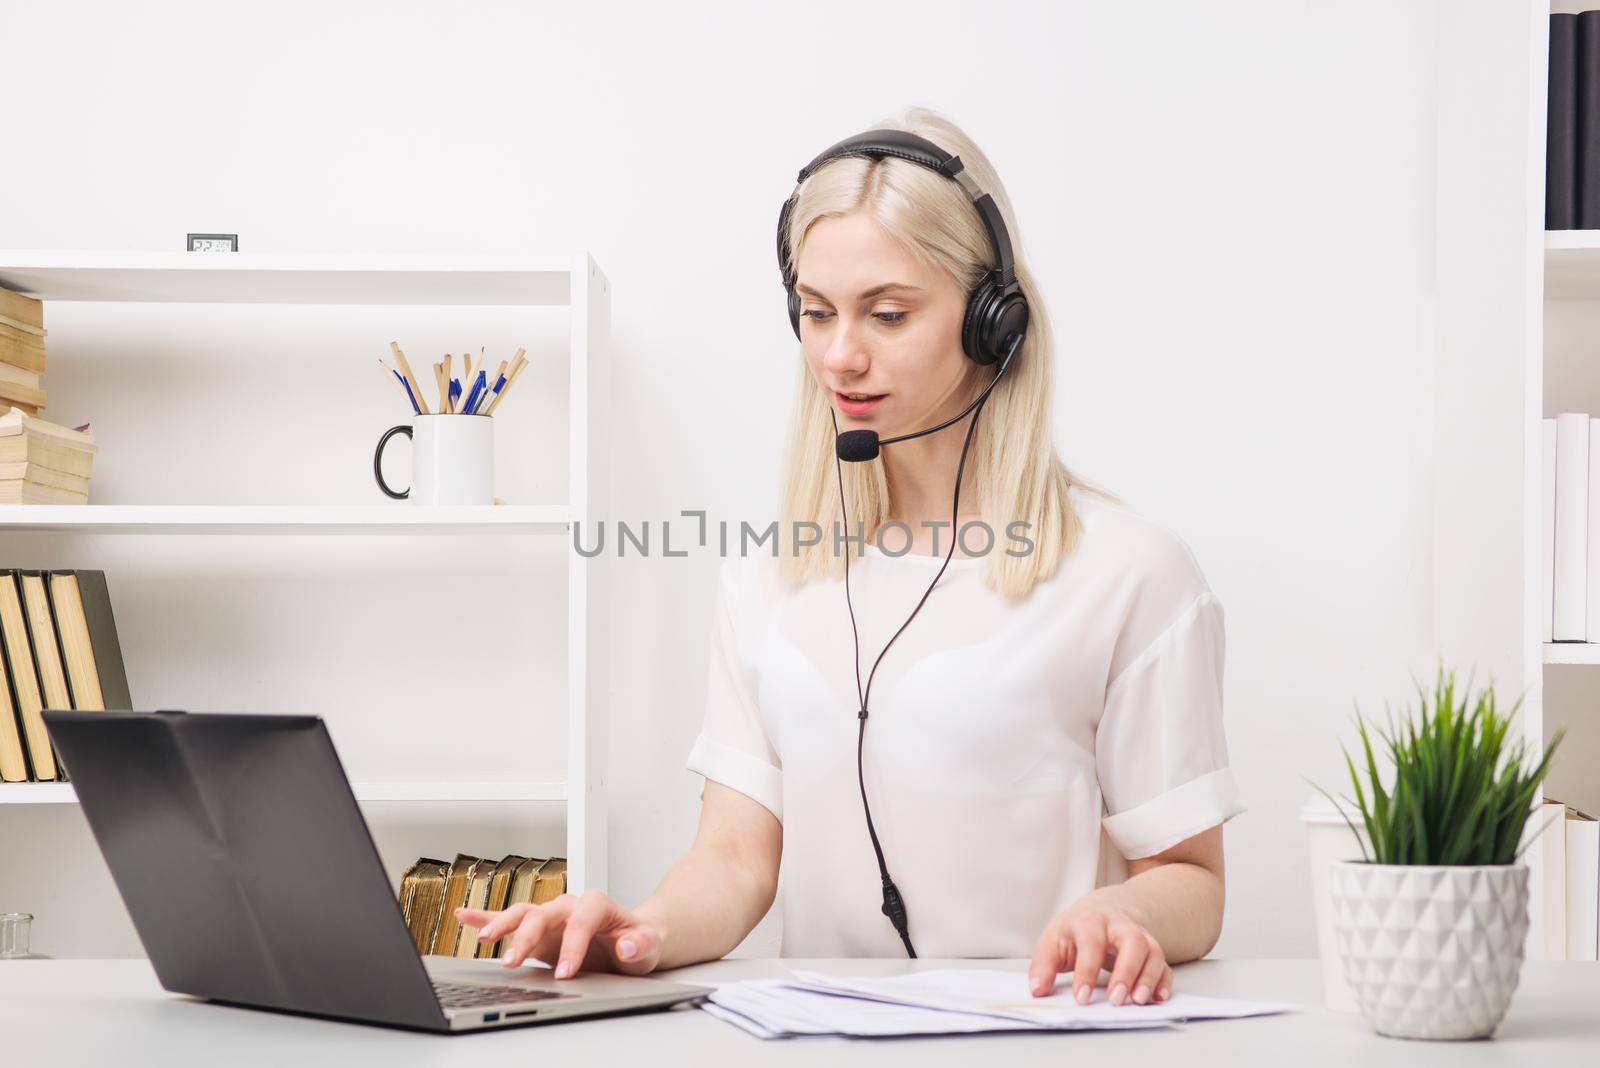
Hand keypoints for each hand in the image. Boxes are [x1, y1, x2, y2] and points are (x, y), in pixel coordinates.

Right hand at [454, 890, 665, 978]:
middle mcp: (569, 906)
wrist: (632, 941)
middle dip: (527, 937)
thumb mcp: (648, 945)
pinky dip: (485, 916)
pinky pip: (509, 920)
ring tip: (483, 939)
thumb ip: (641, 944)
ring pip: (522, 914)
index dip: (573, 947)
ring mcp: (551, 917)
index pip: (580, 922)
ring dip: (501, 924)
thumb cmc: (638, 941)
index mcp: (596, 905)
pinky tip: (464, 916)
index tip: (566, 974)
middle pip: (543, 915)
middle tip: (513, 963)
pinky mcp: (538, 931)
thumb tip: (627, 946)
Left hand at [1027, 896, 1171, 1006]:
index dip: (1086, 972)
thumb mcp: (1053, 940)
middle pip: (1132, 942)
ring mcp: (1140, 936)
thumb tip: (1037, 990)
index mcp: (1090, 921)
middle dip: (1126, 972)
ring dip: (1148, 978)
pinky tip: (1158, 998)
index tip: (1081, 999)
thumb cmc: (1075, 929)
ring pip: (1152, 952)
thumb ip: (1043, 964)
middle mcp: (1119, 926)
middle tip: (1116, 1000)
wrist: (1104, 908)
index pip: (1091, 944)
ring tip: (1137, 1001)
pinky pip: (1165, 965)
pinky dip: (1164, 982)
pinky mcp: (1151, 951)